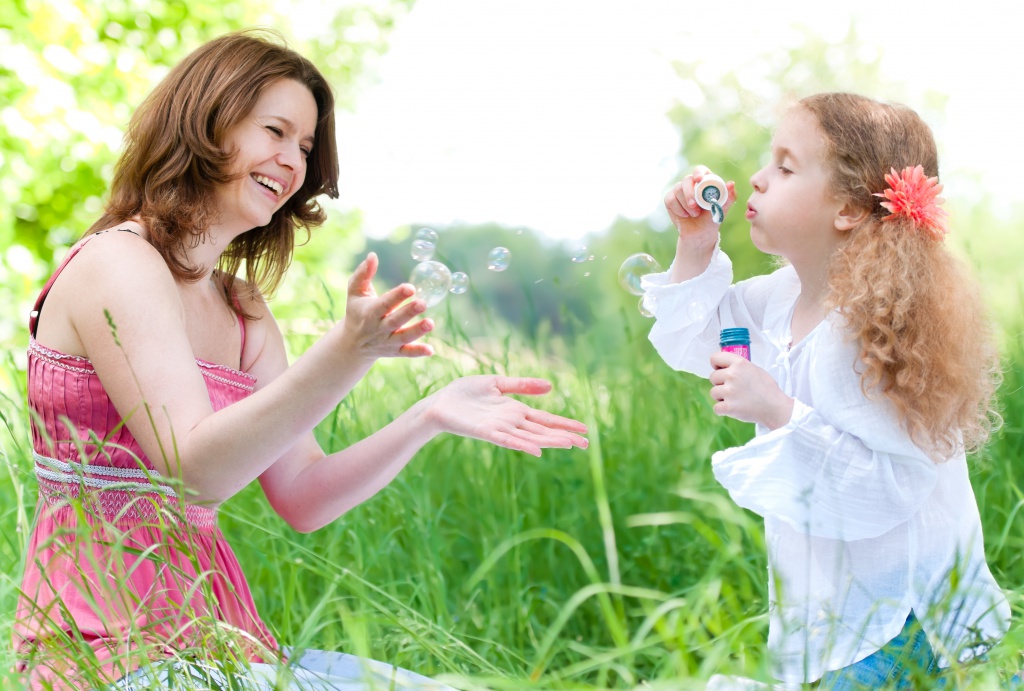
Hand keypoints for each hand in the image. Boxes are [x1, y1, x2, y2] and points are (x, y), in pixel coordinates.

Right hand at [340, 252, 433, 360]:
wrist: (352, 344)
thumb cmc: (356, 311)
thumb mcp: (355, 292)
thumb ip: (363, 274)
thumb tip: (373, 255)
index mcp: (369, 312)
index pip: (384, 304)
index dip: (397, 296)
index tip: (410, 287)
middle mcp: (379, 328)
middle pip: (394, 321)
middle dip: (408, 313)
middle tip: (423, 303)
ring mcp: (387, 341)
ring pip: (403, 338)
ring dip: (417, 331)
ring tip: (430, 323)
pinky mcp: (395, 351)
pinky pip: (407, 353)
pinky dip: (418, 352)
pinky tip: (431, 349)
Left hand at [424, 376, 588, 456]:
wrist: (439, 403)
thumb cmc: (464, 394)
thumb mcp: (496, 383)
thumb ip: (521, 385)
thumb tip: (550, 386)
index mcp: (515, 410)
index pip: (545, 419)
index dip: (565, 424)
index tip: (585, 430)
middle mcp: (511, 422)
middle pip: (543, 431)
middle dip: (564, 437)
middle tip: (587, 444)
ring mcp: (500, 429)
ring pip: (530, 438)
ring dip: (550, 442)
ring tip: (570, 445)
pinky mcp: (486, 433)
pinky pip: (507, 441)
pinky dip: (522, 445)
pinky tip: (537, 451)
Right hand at [664, 166, 737, 240]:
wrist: (699, 234)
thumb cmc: (712, 219)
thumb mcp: (722, 209)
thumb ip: (729, 197)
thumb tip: (731, 183)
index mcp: (705, 182)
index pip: (700, 170)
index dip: (698, 172)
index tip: (699, 179)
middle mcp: (691, 184)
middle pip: (687, 180)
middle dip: (690, 192)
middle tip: (694, 205)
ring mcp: (679, 191)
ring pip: (678, 190)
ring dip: (686, 204)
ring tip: (695, 214)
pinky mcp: (670, 199)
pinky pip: (670, 199)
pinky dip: (678, 209)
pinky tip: (685, 215)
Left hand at [708, 352, 793, 429]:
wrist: (775, 407)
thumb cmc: (767, 389)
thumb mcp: (755, 369)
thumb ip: (738, 367)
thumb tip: (724, 367)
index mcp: (739, 363)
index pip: (714, 358)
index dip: (716, 365)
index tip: (719, 370)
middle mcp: (732, 375)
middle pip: (712, 377)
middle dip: (720, 383)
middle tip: (734, 388)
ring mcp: (729, 391)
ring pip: (713, 392)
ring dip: (721, 397)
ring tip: (736, 399)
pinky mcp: (728, 407)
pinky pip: (716, 407)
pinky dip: (723, 410)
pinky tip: (734, 408)